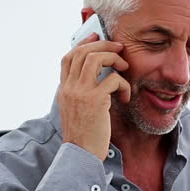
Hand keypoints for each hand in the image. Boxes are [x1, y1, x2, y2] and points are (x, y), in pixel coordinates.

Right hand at [59, 33, 131, 159]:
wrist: (81, 155)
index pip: (68, 57)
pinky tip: (125, 97)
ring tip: (125, 68)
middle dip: (103, 45)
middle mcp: (69, 88)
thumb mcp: (77, 111)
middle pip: (83, 52)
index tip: (96, 35)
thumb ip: (82, 93)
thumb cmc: (84, 136)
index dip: (83, 43)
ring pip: (96, 58)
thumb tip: (99, 79)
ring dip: (114, 59)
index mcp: (64, 90)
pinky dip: (124, 84)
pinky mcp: (95, 100)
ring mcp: (80, 92)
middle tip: (119, 48)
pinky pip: (113, 79)